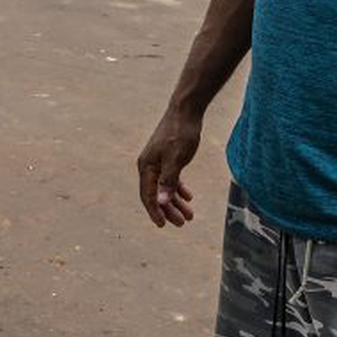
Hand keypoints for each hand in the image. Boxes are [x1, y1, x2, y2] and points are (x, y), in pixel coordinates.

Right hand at [136, 107, 200, 227]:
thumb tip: (160, 202)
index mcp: (147, 167)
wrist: (186, 110)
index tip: (163, 226)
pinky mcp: (167, 157)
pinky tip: (188, 196)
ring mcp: (158, 161)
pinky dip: (178, 188)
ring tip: (189, 215)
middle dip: (168, 210)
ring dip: (175, 202)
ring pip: (165, 188)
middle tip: (182, 224)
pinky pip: (170, 178)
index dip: (155, 212)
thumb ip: (168, 181)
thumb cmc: (180, 133)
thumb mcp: (176, 159)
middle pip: (157, 194)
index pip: (148, 195)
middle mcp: (149, 166)